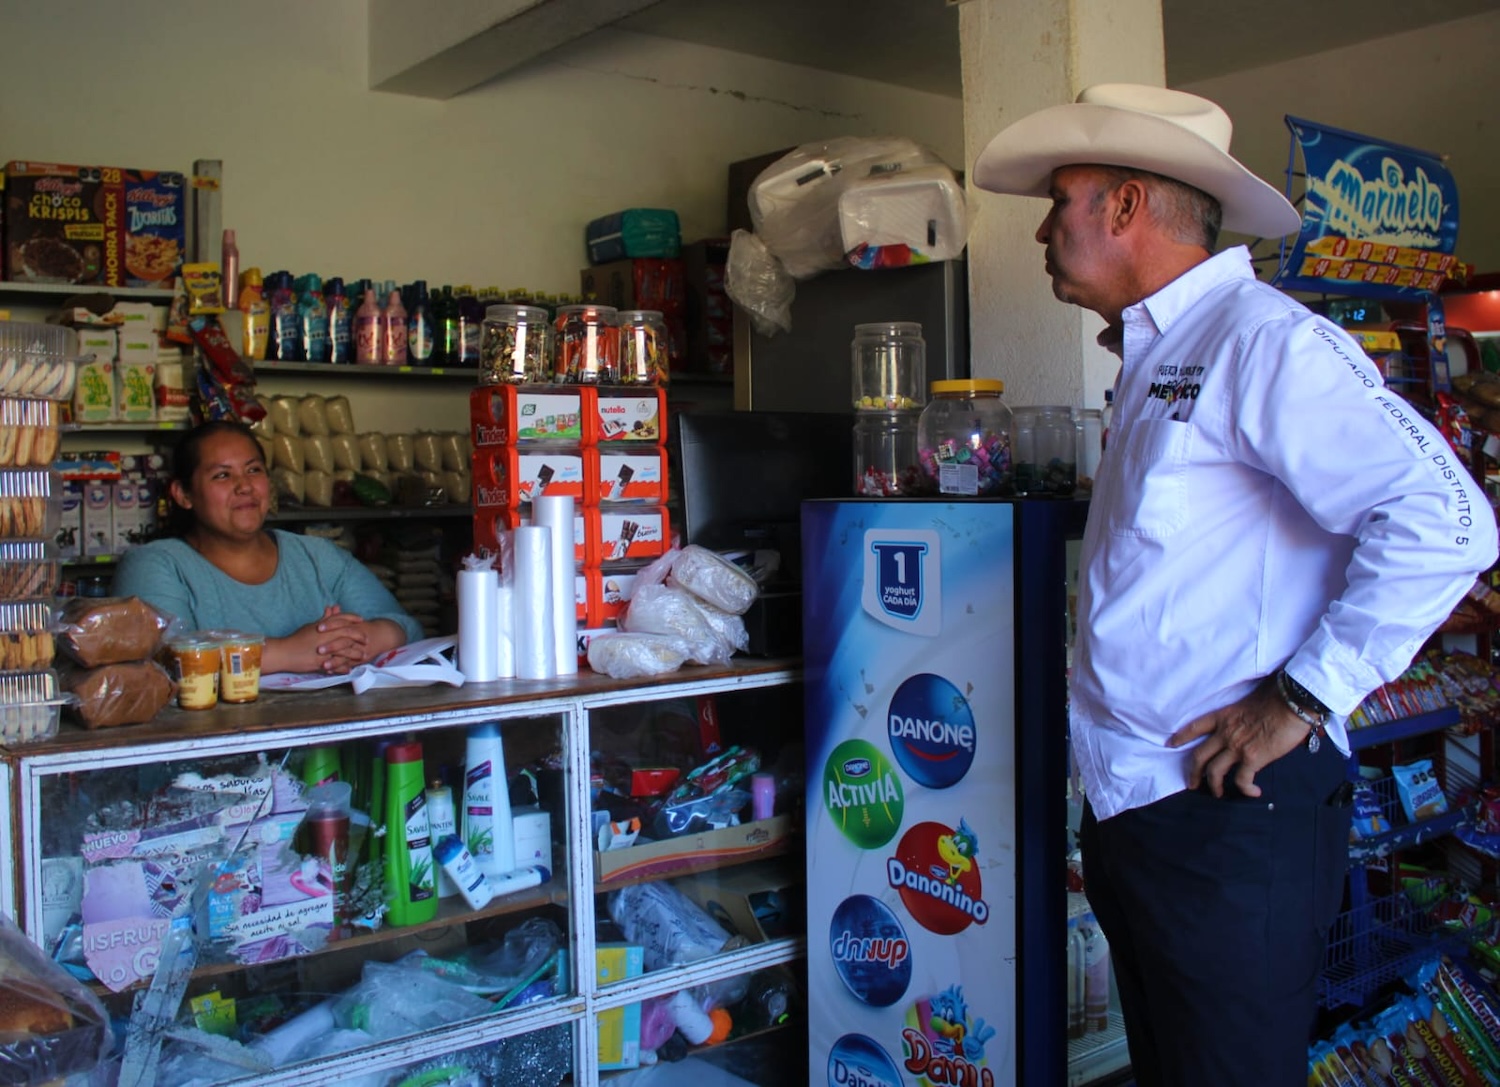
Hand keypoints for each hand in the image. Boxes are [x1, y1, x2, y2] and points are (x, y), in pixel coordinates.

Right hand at [265, 606, 373, 674]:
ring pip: (344, 651)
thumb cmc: (297, 638)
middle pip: (347, 634)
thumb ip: (325, 619)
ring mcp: (323, 651)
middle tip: (366, 639)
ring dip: (354, 654)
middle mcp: (324, 637)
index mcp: (323, 627)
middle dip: (358, 636)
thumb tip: (333, 608)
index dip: (352, 618)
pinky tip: (349, 669)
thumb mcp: (312, 626)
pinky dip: (342, 668)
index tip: (361, 620)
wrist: (284, 652)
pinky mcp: (320, 663)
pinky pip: (335, 666)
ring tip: (362, 656)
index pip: (341, 619)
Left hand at [1166, 674, 1312, 797]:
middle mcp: (1225, 733)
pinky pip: (1242, 780)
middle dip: (1193, 772)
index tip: (1172, 743)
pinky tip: (1253, 792)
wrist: (1293, 702)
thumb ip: (1241, 715)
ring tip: (1218, 793)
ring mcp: (1237, 747)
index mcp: (1223, 716)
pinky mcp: (1253, 758)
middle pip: (1199, 756)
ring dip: (1214, 786)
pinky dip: (1246, 790)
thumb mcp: (1249, 702)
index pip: (1195, 727)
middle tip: (1192, 783)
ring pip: (1215, 772)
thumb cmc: (1276, 697)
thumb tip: (1247, 721)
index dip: (1182, 736)